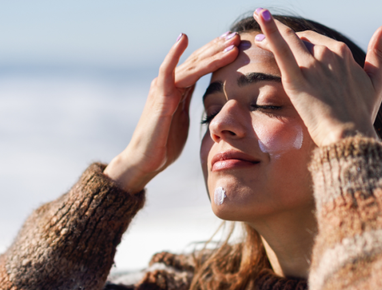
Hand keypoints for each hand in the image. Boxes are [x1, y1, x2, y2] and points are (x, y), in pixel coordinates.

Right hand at [104, 32, 239, 193]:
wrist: (145, 161)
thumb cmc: (164, 145)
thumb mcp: (183, 121)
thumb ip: (190, 106)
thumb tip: (207, 105)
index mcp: (178, 89)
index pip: (201, 66)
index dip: (218, 54)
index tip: (236, 45)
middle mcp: (170, 84)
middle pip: (197, 60)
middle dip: (218, 47)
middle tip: (237, 35)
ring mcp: (163, 89)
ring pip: (190, 65)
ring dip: (211, 52)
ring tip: (229, 41)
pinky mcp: (159, 97)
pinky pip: (167, 71)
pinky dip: (174, 54)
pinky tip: (183, 39)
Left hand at [252, 8, 381, 145]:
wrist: (349, 135)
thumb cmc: (362, 114)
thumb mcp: (376, 81)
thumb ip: (379, 52)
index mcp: (343, 53)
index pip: (319, 41)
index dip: (305, 41)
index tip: (295, 44)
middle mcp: (327, 54)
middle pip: (302, 40)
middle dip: (286, 37)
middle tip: (265, 37)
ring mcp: (311, 65)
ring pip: (289, 40)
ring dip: (271, 30)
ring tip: (258, 25)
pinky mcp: (296, 79)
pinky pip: (281, 49)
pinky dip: (270, 30)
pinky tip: (261, 15)